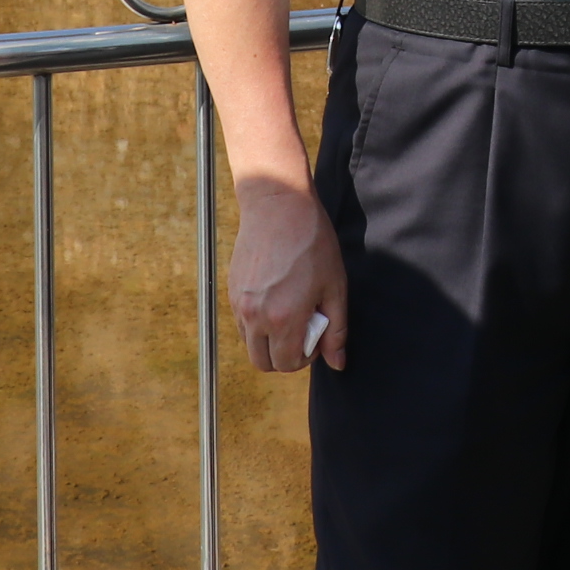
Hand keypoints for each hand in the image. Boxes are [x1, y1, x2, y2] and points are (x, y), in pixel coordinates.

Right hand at [228, 176, 348, 372]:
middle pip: (263, 362)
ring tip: (288, 311)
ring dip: (268, 340)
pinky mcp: (232, 290)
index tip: (315, 334)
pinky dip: (256, 322)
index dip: (305, 357)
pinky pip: (242, 322)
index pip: (287, 364)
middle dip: (284, 356)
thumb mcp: (335, 286)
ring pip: (250, 344)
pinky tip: (274, 296)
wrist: (279, 205)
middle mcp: (256, 316)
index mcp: (284, 319)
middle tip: (301, 329)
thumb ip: (336, 330)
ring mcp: (240, 304)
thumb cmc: (312, 242)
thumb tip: (337, 363)